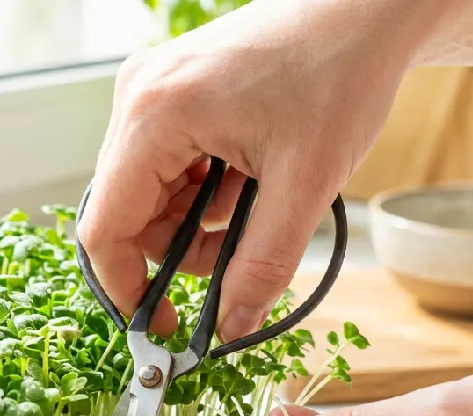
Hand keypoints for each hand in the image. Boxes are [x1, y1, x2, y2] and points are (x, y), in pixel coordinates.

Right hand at [76, 0, 424, 340]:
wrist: (366, 12)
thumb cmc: (340, 75)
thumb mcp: (305, 186)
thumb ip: (262, 266)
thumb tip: (230, 328)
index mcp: (156, 115)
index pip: (106, 227)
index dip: (127, 288)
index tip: (161, 326)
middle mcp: (138, 97)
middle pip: (126, 211)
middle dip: (176, 250)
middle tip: (234, 264)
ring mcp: (152, 89)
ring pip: (149, 191)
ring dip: (195, 220)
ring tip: (256, 204)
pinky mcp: (172, 88)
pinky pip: (167, 162)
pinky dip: (203, 189)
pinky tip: (249, 178)